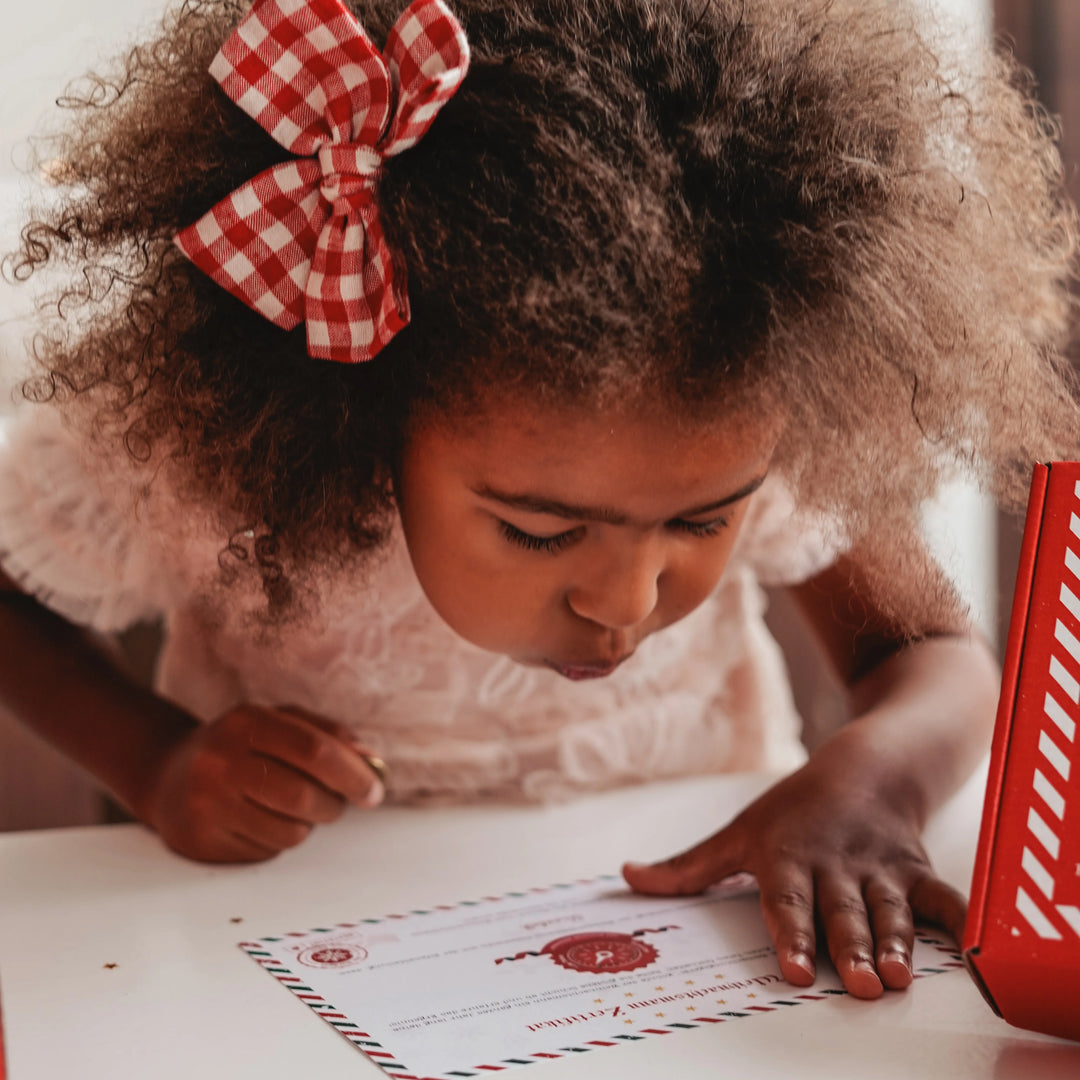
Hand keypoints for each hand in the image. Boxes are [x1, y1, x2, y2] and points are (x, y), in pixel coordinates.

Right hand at [143, 704, 383, 862]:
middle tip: (341, 803)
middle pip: (303, 796)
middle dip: (335, 804)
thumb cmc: (240, 747)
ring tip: (291, 806)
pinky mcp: (200, 842)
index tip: (375, 789)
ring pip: (289, 831)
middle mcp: (220, 762)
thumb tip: (370, 762)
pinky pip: (266, 851)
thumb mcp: (280, 723)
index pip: (313, 750)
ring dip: (307, 824)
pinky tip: (260, 820)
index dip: (352, 772)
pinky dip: (278, 839)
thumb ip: (328, 735)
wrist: (167, 774)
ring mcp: (206, 805)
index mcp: (245, 722)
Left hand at [621, 739, 966, 998]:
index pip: (787, 902)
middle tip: (859, 985)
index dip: (790, 934)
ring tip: (899, 978)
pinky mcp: (917, 870)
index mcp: (788, 858)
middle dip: (850, 948)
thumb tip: (628, 878)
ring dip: (897, 943)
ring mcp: (880, 869)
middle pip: (842, 912)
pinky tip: (971, 951)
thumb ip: (688, 866)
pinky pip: (943, 897)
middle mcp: (835, 865)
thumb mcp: (738, 832)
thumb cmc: (793, 809)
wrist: (865, 767)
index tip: (792, 969)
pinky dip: (959, 920)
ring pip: (889, 909)